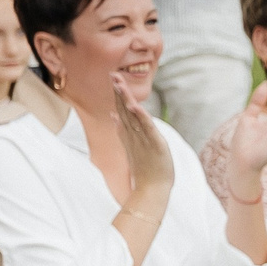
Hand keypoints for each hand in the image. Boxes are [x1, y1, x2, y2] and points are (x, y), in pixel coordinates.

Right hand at [113, 72, 175, 192]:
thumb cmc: (145, 170)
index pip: (121, 110)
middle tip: (112, 75)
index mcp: (129, 134)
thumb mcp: (133, 147)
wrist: (152, 190)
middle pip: (124, 110)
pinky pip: (147, 129)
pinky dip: (141, 117)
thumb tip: (113, 116)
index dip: (117, 94)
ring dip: (126, 100)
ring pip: (133, 116)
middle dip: (118, 92)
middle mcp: (134, 135)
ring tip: (119, 84)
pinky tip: (135, 106)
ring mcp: (142, 140)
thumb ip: (123, 131)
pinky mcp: (154, 145)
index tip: (113, 78)